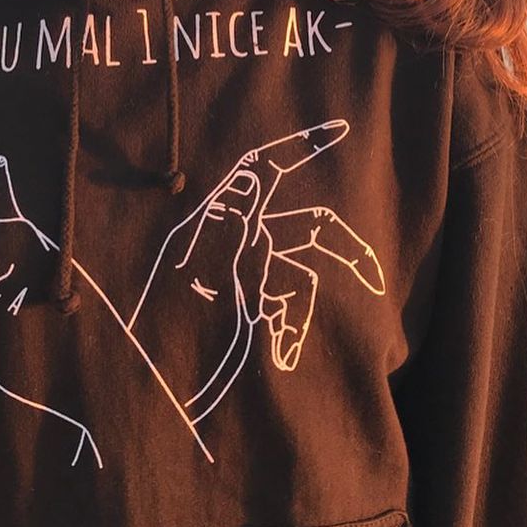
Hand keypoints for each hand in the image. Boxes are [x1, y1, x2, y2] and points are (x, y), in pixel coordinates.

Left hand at [127, 120, 384, 422]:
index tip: (341, 131)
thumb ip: (228, 232)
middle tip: (374, 280)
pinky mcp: (248, 304)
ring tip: (286, 347)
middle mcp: (234, 241)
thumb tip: (249, 175)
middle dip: (341, 251)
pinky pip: (289, 301)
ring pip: (301, 272)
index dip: (299, 147)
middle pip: (305, 227)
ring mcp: (244, 274)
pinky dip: (291, 326)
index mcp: (217, 225)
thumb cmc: (167, 341)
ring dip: (302, 309)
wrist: (151, 396)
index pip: (261, 170)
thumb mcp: (197, 287)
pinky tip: (283, 356)